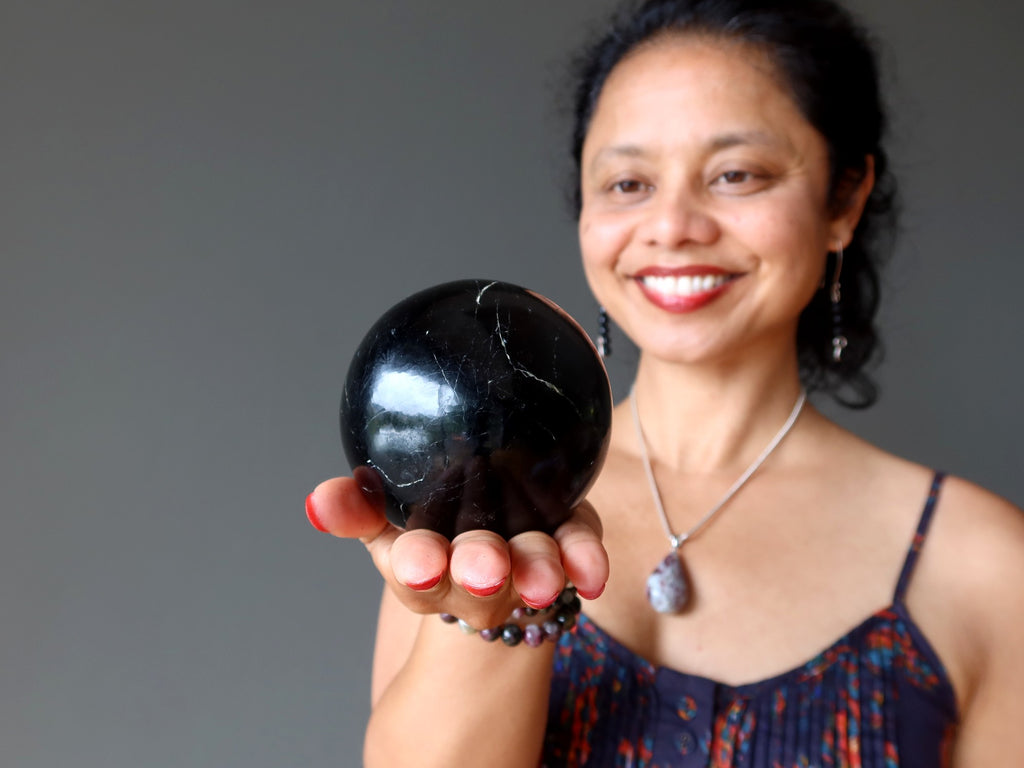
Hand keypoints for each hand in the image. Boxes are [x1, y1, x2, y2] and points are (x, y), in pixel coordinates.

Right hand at [305, 467, 608, 629]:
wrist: (494, 535)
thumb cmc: (434, 526)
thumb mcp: (386, 519)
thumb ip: (356, 507)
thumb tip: (320, 501)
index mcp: (427, 565)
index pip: (416, 572)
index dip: (418, 567)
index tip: (419, 564)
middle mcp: (477, 575)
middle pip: (477, 579)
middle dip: (479, 574)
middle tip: (485, 570)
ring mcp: (525, 566)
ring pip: (531, 570)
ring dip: (536, 572)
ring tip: (545, 577)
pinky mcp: (567, 549)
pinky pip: (578, 555)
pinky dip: (584, 561)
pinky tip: (592, 570)